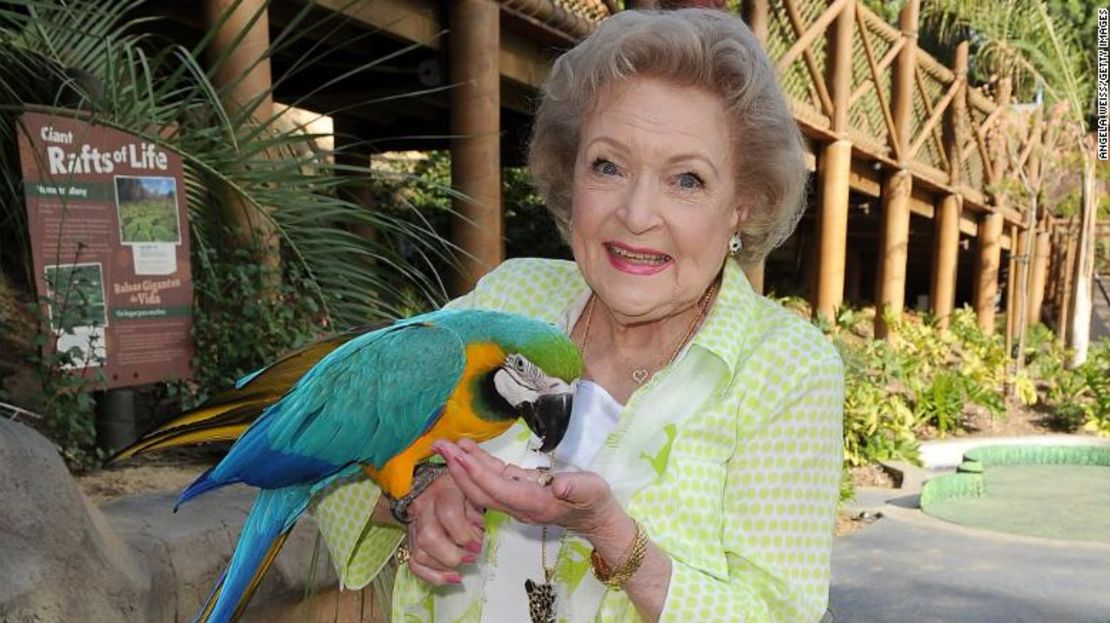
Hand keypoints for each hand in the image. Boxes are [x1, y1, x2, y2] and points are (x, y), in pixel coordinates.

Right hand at [404, 471, 485, 585]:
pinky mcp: (409, 540)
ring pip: (420, 553)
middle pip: (428, 538)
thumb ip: (476, 513)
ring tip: (462, 568)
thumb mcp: (471, 491)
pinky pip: (414, 563)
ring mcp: (413, 525)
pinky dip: (431, 576)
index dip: (463, 535)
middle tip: (470, 558)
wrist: (430, 484)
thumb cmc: (457, 488)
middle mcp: (423, 508)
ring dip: (443, 567)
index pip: (448, 515)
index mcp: (443, 491)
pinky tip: (449, 578)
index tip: (477, 546)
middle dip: (452, 555)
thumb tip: (477, 537)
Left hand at [434, 438, 624, 539]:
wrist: (595, 518)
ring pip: (482, 486)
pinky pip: (492, 480)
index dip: (478, 473)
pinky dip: (477, 465)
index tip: (459, 455)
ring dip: (462, 466)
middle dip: (459, 469)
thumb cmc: (594, 501)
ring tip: (446, 445)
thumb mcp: (592, 491)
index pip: (499, 489)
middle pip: (481, 491)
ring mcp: (516, 500)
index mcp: (535, 503)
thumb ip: (575, 487)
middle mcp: (519, 505)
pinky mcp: (517, 492)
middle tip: (439, 447)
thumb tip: (559, 485)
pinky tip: (466, 450)